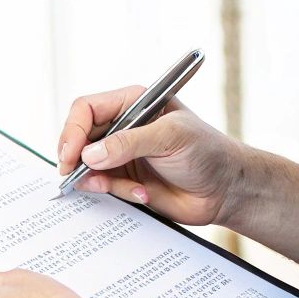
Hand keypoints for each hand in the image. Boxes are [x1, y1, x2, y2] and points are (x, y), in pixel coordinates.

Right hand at [55, 86, 246, 226]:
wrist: (226, 191)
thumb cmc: (208, 152)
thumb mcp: (171, 138)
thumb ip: (129, 143)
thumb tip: (90, 154)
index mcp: (133, 104)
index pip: (87, 109)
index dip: (73, 131)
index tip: (72, 155)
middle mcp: (123, 127)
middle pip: (79, 138)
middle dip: (78, 160)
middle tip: (81, 177)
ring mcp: (121, 155)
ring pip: (87, 167)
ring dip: (100, 181)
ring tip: (128, 188)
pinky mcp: (124, 180)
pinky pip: (103, 187)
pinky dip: (117, 193)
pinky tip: (142, 194)